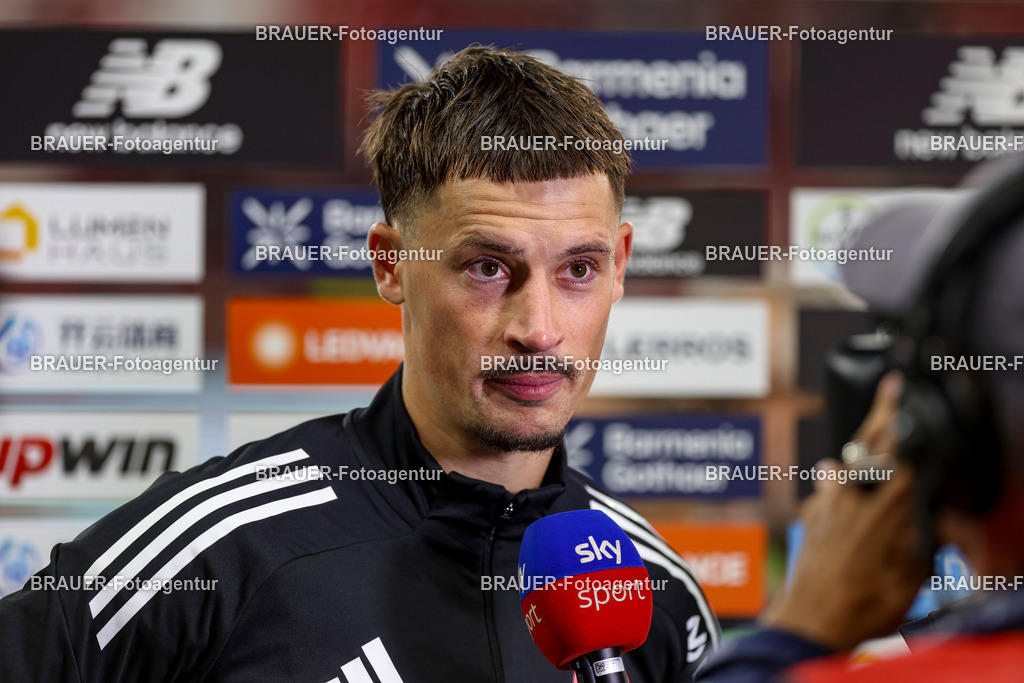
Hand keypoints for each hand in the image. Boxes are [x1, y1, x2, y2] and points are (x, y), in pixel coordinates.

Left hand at [762, 372, 927, 650]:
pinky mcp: (810, 517)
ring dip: (857, 448)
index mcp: (887, 507)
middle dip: (883, 412)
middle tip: (891, 386)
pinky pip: (825, 490)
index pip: (902, 452)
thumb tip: (942, 521)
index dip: (907, 422)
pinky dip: (835, 484)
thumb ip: (927, 542)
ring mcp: (826, 504)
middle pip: (871, 444)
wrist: (811, 620)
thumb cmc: (865, 605)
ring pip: (843, 462)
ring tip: (869, 429)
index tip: (907, 393)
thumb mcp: (913, 577)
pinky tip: (835, 481)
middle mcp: (853, 497)